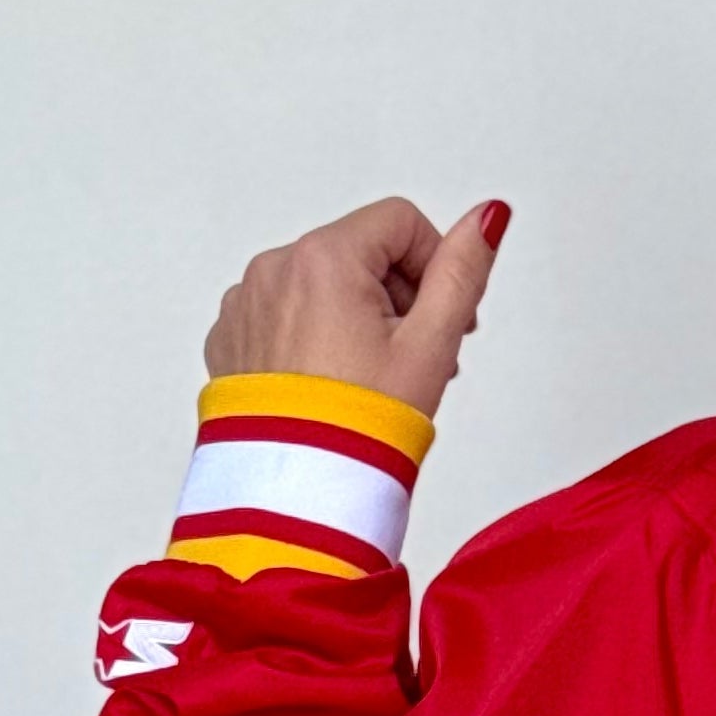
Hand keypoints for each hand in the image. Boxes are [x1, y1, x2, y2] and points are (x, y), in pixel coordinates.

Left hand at [203, 195, 511, 421]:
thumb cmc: (359, 430)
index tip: (442, 320)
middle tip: (412, 359)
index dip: (435, 266)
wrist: (297, 498)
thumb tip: (486, 218)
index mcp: (323, 258)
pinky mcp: (228, 340)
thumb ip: (462, 270)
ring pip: (319, 285)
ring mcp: (244, 305)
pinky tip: (327, 384)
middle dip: (394, 296)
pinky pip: (281, 316)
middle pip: (358, 253)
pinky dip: (309, 339)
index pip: (400, 223)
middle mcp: (273, 270)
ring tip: (369, 379)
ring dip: (353, 317)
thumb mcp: (431, 344)